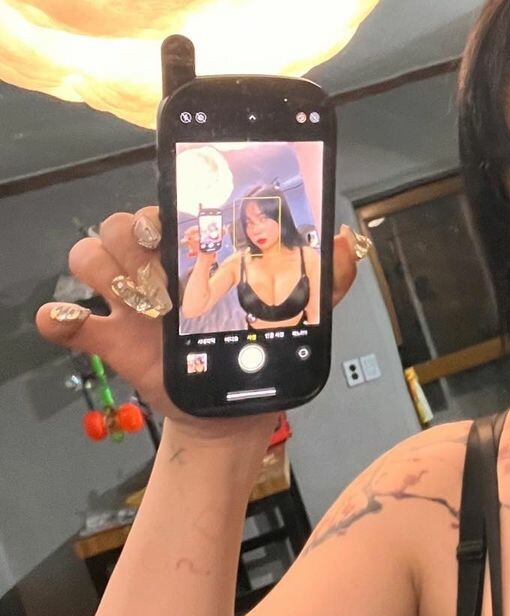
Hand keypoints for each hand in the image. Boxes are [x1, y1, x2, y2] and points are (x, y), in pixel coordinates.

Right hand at [35, 208, 366, 436]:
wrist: (236, 410)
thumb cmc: (259, 350)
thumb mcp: (302, 312)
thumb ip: (326, 276)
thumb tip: (343, 237)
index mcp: (197, 255)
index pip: (166, 207)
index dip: (163, 205)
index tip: (177, 223)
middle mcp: (158, 271)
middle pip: (121, 225)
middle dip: (133, 234)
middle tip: (161, 263)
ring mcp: (131, 305)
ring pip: (91, 257)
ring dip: (105, 268)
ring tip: (141, 298)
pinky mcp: (113, 342)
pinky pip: (65, 320)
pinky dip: (60, 316)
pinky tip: (72, 320)